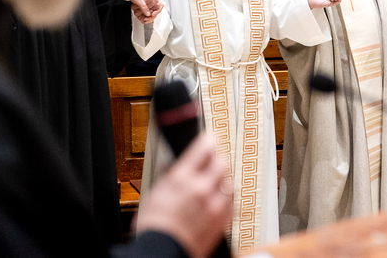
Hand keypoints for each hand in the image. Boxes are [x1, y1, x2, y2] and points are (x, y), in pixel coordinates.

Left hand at [126, 0, 162, 23]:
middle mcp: (151, 1)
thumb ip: (144, 6)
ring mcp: (148, 3)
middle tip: (146, 19)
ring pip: (152, 12)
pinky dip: (145, 15)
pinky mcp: (145, 5)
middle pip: (156, 10)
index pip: (160, 5)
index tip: (152, 15)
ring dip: (148, 16)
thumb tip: (148, 13)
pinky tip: (142, 17)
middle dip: (152, 16)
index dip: (157, 11)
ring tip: (144, 19)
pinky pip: (147, 12)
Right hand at [135, 133, 231, 257]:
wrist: (162, 252)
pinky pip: (232, 202)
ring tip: (212, 189)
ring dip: (222, 183)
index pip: (204, 148)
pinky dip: (227, 200)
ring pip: (229, 182)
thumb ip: (171, 178)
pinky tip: (218, 203)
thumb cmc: (154, 228)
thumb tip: (175, 168)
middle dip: (217, 162)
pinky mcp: (223, 219)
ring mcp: (214, 203)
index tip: (210, 139)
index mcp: (181, 178)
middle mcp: (201, 187)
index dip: (209, 141)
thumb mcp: (155, 194)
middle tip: (212, 165)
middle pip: (222, 162)